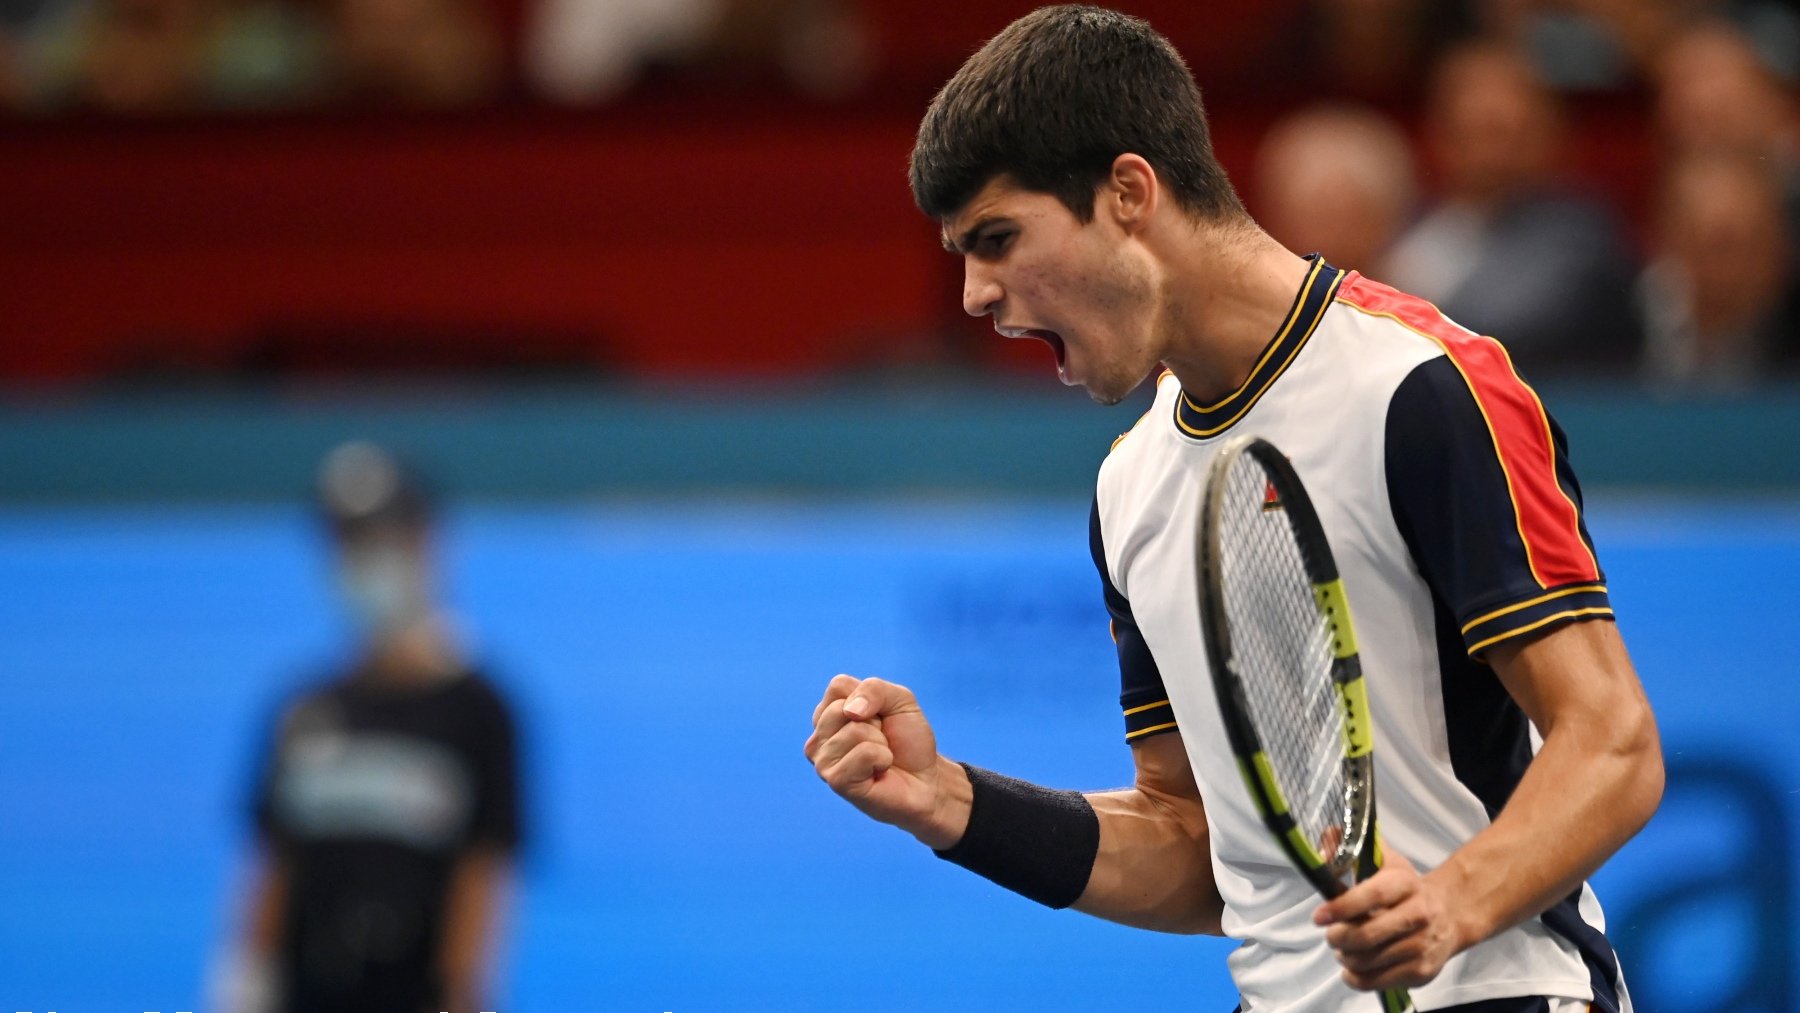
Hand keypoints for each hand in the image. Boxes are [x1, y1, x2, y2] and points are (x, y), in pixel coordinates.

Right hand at [803, 674, 968, 847]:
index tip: (880, 718)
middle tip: (882, 741)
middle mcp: (819, 738)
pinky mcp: (837, 781)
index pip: (838, 686)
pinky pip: (864, 753)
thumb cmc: (908, 741)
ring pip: (855, 731)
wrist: (926, 780)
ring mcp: (824, 761)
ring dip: (881, 743)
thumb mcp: (899, 700)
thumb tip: (850, 710)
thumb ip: (874, 689)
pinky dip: (883, 758)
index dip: (871, 698)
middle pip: (841, 708)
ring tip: (881, 757)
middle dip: (874, 721)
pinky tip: (880, 771)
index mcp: (827, 714)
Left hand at [1314, 846, 1463, 990]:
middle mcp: (1418, 914)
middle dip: (1337, 938)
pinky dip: (1355, 978)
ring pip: (1367, 961)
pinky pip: (1376, 982)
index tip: (1319, 916)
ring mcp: (1421, 945)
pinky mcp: (1421, 971)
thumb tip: (1322, 851)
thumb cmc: (1405, 888)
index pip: (1372, 896)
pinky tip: (1352, 968)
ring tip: (1343, 949)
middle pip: (1366, 935)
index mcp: (1405, 883)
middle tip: (1331, 935)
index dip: (1342, 907)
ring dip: (1345, 957)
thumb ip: (1347, 849)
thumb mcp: (1383, 860)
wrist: (1450, 914)